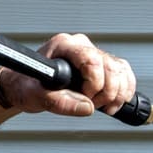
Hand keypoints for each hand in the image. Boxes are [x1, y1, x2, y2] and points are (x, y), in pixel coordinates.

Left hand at [0, 33, 136, 116]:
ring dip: (118, 94)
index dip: (94, 83)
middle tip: (93, 105)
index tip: (85, 97)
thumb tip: (87, 107)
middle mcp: (82, 46)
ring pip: (121, 72)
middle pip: (111, 67)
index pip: (93, 60)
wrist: (28, 88)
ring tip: (102, 106)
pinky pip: (125, 75)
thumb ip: (58, 102)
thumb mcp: (35, 96)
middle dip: (107, 93)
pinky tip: (114, 103)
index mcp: (65, 45)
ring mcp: (95, 54)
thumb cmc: (27, 86)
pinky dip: (125, 92)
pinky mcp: (105, 65)